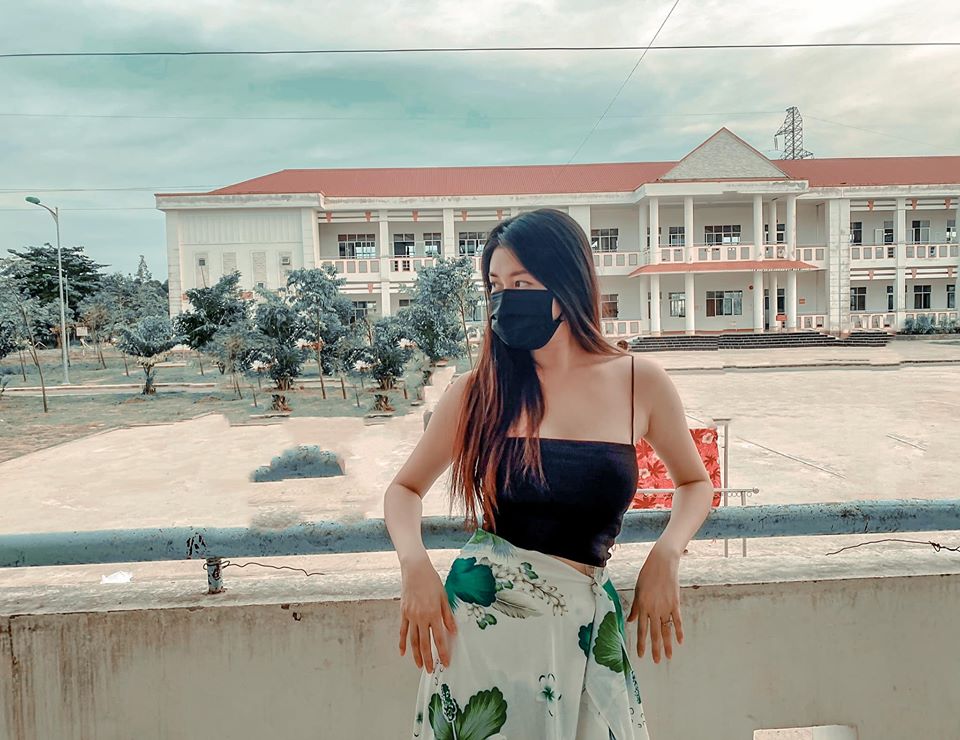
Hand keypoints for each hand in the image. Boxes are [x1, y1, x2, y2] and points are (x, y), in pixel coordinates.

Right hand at [399, 553, 457, 672]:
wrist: (415, 570)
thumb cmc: (431, 581)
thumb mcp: (444, 597)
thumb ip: (448, 616)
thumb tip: (453, 631)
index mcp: (434, 613)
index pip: (439, 638)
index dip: (443, 652)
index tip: (445, 662)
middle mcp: (421, 617)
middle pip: (425, 643)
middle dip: (428, 658)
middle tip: (431, 670)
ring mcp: (411, 616)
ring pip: (413, 640)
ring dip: (416, 654)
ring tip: (419, 666)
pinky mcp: (403, 613)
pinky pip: (403, 631)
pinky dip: (402, 643)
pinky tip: (403, 652)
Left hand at [626, 541, 683, 663]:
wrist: (662, 564)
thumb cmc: (647, 575)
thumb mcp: (638, 591)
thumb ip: (635, 607)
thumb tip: (631, 621)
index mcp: (642, 606)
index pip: (641, 629)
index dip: (641, 643)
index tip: (641, 655)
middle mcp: (653, 609)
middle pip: (654, 633)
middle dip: (655, 648)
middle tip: (657, 661)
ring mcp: (665, 607)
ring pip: (666, 629)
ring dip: (668, 644)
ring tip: (669, 656)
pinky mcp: (675, 603)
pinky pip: (677, 620)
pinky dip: (678, 631)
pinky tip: (680, 641)